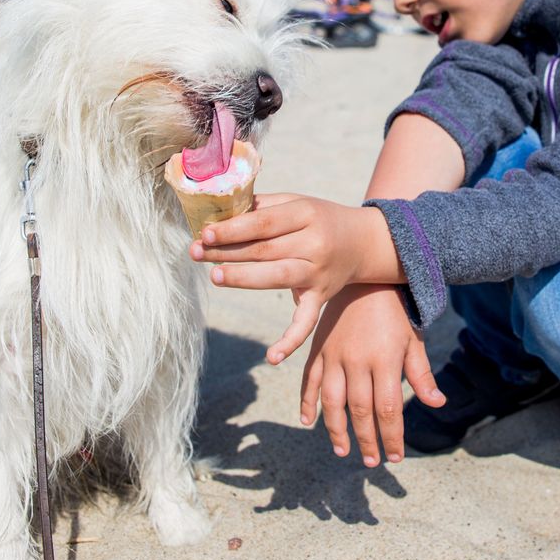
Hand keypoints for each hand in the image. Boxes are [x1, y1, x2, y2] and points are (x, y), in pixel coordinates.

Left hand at [191, 194, 398, 363]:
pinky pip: (307, 323)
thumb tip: (219, 211)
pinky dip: (291, 341)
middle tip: (196, 252)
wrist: (364, 242)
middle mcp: (314, 244)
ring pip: (278, 278)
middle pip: (265, 250)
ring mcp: (318, 273)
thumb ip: (262, 206)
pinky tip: (271, 357)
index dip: (233, 228)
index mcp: (306, 214)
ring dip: (244, 279)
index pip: (263, 222)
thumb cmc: (319, 218)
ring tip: (215, 276)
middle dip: (227, 252)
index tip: (205, 232)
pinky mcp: (322, 298)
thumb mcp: (296, 202)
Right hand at [301, 284, 443, 464]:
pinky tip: (307, 422)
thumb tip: (437, 404)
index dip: (392, 437)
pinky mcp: (318, 349)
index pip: (388, 410)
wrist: (365, 280)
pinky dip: (306, 401)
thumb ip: (422, 375)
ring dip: (336, 429)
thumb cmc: (395, 314)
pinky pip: (308, 380)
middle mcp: (356, 361)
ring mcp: (334, 355)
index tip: (395, 457)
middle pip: (361, 410)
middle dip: (367, 440)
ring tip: (342, 450)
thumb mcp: (413, 341)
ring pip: (332, 401)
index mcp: (384, 360)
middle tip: (372, 461)